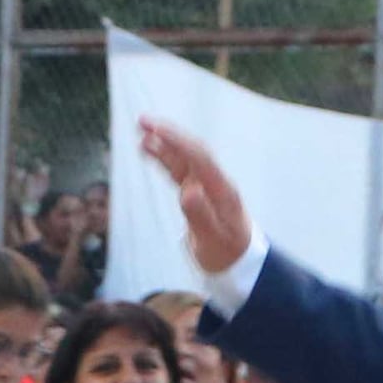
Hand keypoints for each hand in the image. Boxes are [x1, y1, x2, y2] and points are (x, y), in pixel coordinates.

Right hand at [136, 120, 250, 279]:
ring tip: (141, 130)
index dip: (177, 142)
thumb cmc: (227, 253)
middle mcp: (215, 183)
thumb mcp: (213, 240)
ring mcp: (206, 186)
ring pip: (184, 158)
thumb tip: (187, 191)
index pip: (199, 158)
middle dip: (169, 133)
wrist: (240, 261)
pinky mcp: (197, 191)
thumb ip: (200, 216)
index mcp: (222, 190)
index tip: (155, 131)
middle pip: (192, 150)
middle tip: (143, 121)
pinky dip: (165, 156)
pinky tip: (150, 148)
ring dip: (164, 142)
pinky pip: (179, 168)